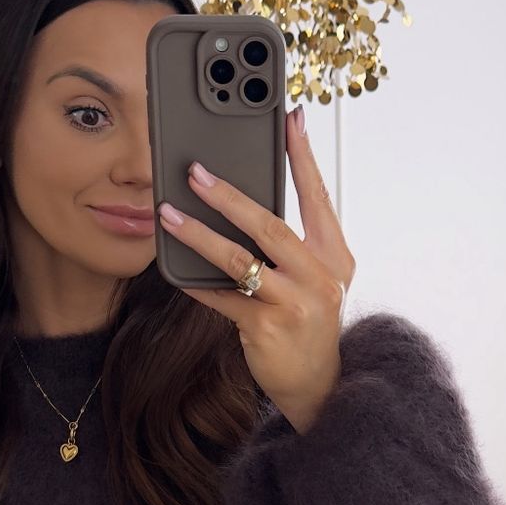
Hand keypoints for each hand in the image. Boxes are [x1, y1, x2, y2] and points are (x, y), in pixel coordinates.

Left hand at [158, 107, 355, 432]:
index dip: (303, 156)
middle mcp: (320, 276)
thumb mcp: (315, 279)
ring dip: (199, 234)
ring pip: (240, 260)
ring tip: (170, 214)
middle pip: (270, 226)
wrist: (320, 386)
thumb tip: (250, 199)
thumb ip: (293, 244)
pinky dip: (196, 283)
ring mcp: (296, 304)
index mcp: (335, 255)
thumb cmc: (309, 324)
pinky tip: (174, 269)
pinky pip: (222, 299)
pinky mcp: (268, 329)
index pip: (318, 196)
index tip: (290, 118)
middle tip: (196, 172)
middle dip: (230, 196)